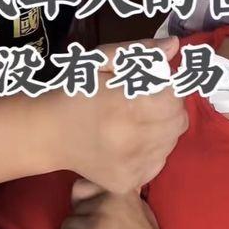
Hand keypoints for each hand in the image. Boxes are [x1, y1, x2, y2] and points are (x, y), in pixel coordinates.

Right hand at [35, 37, 187, 193]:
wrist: (48, 132)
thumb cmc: (77, 90)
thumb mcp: (102, 60)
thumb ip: (140, 51)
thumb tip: (174, 45)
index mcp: (126, 105)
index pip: (175, 97)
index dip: (168, 87)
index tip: (154, 83)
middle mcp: (132, 140)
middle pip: (179, 121)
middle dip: (169, 107)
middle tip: (146, 101)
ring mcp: (132, 166)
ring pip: (172, 141)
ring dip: (162, 128)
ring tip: (136, 120)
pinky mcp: (129, 183)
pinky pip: (159, 161)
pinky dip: (152, 149)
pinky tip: (131, 140)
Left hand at [55, 179, 180, 228]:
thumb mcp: (137, 203)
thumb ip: (119, 190)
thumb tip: (102, 175)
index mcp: (118, 189)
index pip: (80, 185)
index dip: (82, 200)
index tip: (90, 210)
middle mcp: (107, 202)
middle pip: (73, 208)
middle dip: (79, 220)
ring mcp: (98, 224)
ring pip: (66, 224)